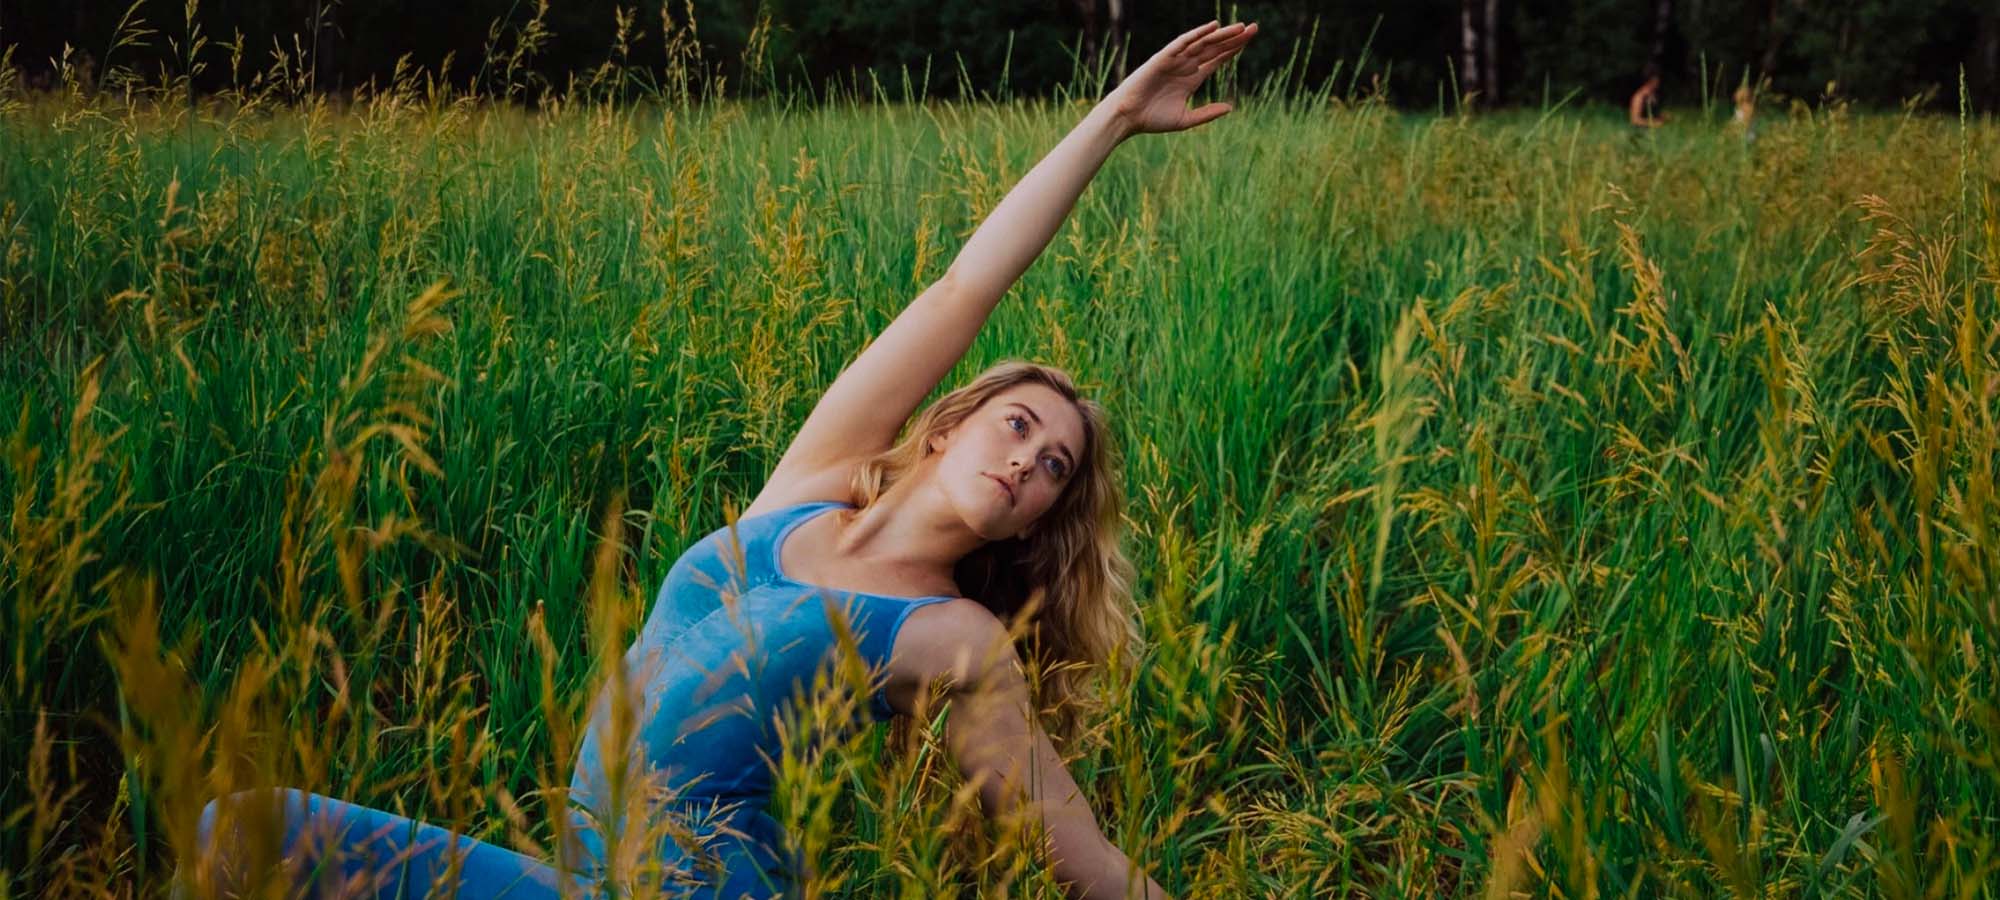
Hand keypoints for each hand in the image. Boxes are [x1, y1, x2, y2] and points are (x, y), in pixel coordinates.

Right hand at [1105, 21, 1258, 135]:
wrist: (1129, 117)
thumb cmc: (1153, 119)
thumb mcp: (1186, 119)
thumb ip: (1207, 113)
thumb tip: (1231, 107)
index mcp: (1192, 78)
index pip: (1217, 59)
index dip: (1233, 50)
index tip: (1249, 41)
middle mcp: (1186, 65)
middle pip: (1215, 48)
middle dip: (1234, 38)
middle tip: (1255, 28)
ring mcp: (1176, 60)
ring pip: (1204, 43)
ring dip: (1222, 34)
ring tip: (1241, 27)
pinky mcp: (1164, 57)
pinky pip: (1184, 42)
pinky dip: (1198, 33)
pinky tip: (1213, 27)